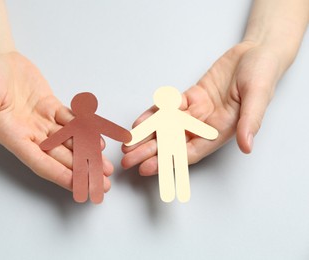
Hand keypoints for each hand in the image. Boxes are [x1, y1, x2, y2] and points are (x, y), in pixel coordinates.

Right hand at [0, 52, 112, 190]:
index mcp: (16, 137)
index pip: (41, 162)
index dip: (60, 175)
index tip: (79, 186)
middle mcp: (31, 134)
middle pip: (61, 157)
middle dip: (82, 170)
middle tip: (102, 183)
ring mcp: (43, 121)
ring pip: (70, 141)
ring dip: (88, 153)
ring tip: (106, 166)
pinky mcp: (52, 108)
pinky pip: (71, 120)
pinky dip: (86, 129)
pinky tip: (99, 138)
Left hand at [122, 41, 280, 175]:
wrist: (256, 52)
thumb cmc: (262, 73)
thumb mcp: (259, 95)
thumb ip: (250, 121)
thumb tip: (247, 146)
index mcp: (222, 130)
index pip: (190, 151)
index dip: (168, 161)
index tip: (148, 168)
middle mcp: (206, 124)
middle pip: (173, 142)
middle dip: (150, 152)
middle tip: (128, 160)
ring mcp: (197, 111)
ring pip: (167, 126)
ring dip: (147, 135)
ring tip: (128, 144)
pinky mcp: (191, 97)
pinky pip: (169, 108)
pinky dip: (154, 114)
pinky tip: (139, 122)